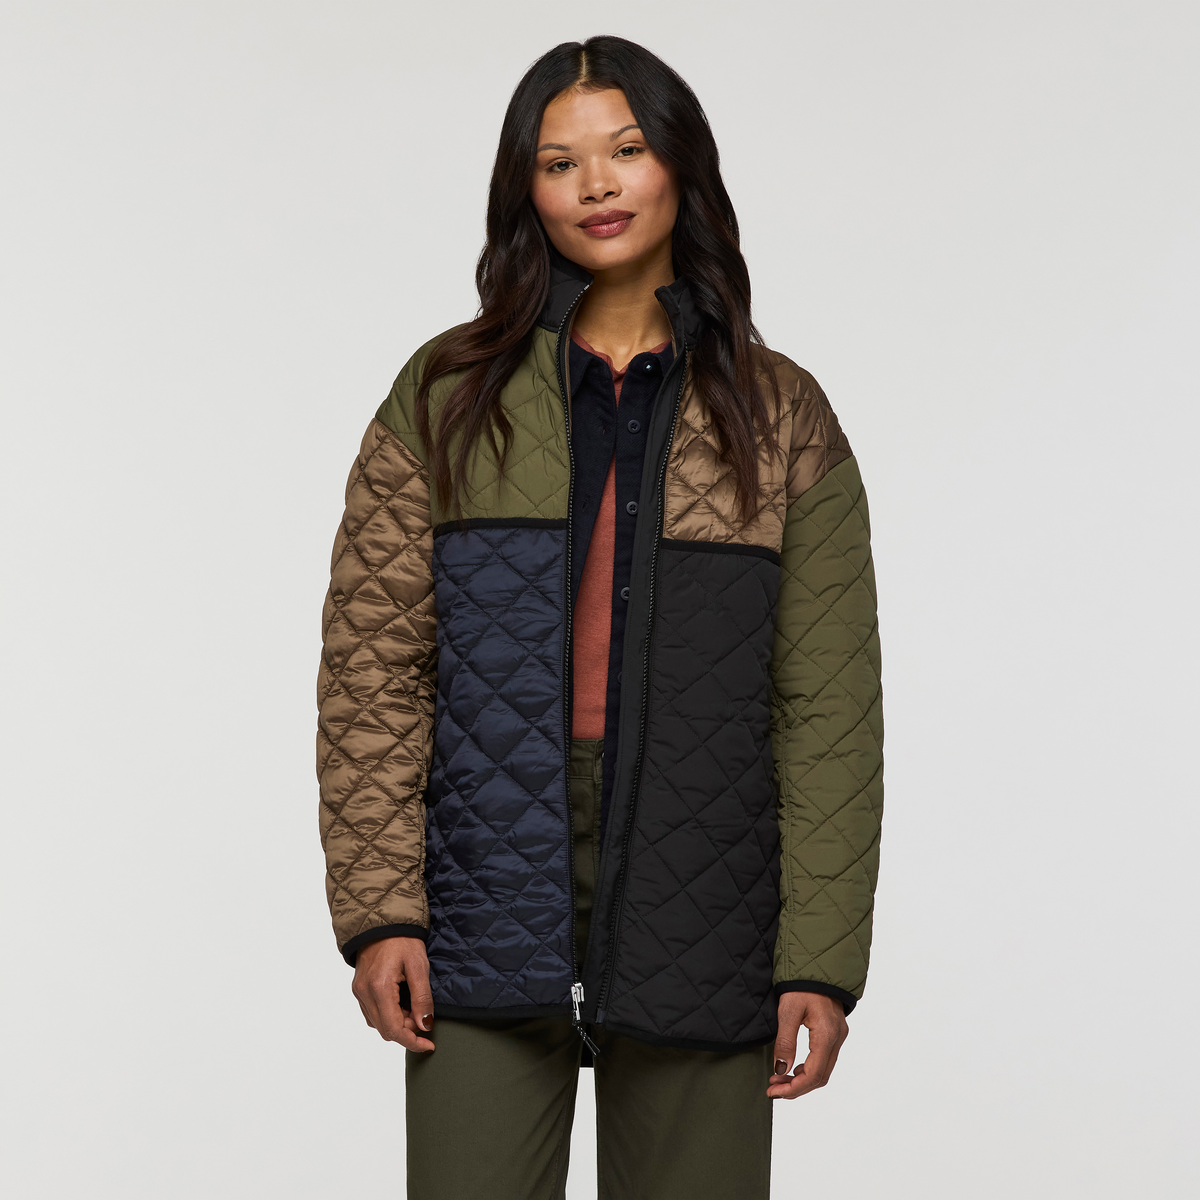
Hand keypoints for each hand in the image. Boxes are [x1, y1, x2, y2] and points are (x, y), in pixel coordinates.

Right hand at [351, 936, 434, 1052]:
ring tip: (414, 1010)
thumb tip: (425, 1026)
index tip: (429, 1045)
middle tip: (424, 1020)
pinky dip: (388, 1016)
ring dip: (397, 1024)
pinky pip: (372, 1013)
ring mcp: (359, 991)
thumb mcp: (418, 966)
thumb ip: (422, 998)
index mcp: (379, 988)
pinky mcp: (358, 988)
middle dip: (407, 1032)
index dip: (412, 1041)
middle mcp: (364, 992)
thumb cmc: (403, 940)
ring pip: (377, 1023)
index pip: (393, 1029)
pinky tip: (401, 1006)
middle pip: (384, 1030)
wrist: (382, 922)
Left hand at [767, 991, 847, 1098]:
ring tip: (779, 1078)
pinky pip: (826, 1059)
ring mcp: (839, 1035)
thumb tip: (781, 1070)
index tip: (773, 1091)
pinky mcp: (836, 1032)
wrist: (817, 964)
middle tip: (774, 1088)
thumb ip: (785, 1041)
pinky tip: (794, 1067)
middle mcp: (837, 1038)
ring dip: (802, 1079)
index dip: (793, 1088)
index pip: (813, 1075)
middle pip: (820, 1077)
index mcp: (826, 1034)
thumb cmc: (801, 984)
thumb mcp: (788, 1011)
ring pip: (824, 1070)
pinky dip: (810, 1069)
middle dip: (796, 1087)